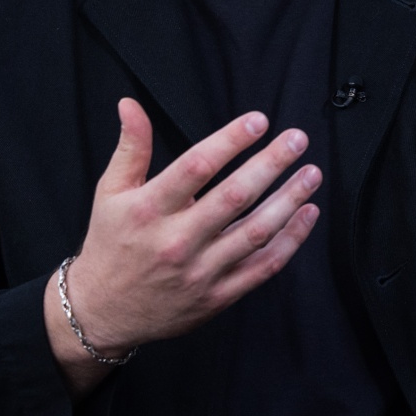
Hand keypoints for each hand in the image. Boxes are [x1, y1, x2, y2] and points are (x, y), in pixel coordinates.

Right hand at [45, 99, 319, 395]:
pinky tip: (307, 214)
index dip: (230, 141)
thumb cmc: (110, 244)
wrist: (104, 312)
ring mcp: (200, 272)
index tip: (259, 121)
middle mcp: (176, 241)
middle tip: (298, 138)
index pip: (196, 167)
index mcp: (148, 210)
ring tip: (312, 173)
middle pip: (234, 196)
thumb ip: (130, 147)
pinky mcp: (217, 296)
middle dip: (271, 163)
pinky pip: (263, 266)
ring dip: (289, 200)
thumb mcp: (110, 192)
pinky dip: (290, 240)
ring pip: (255, 232)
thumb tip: (130, 103)